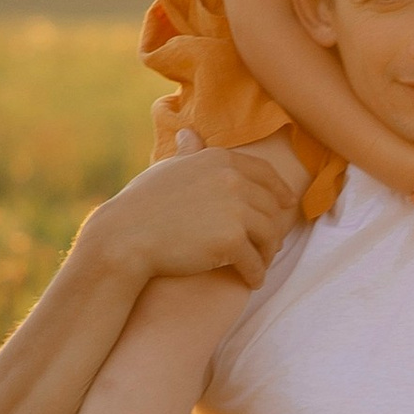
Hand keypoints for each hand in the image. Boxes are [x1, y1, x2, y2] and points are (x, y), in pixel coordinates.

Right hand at [92, 142, 299, 291]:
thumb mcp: (168, 168)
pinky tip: (252, 281)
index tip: (287, 204)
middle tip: (270, 245)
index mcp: (220, 159)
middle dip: (272, 228)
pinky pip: (255, 262)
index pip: (266, 174)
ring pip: (269, 236)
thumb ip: (188, 153)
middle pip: (271, 208)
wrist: (126, 236)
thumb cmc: (142, 203)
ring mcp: (235, 210)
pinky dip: (256, 274)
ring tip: (261, 263)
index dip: (280, 191)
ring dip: (267, 253)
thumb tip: (188, 132)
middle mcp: (233, 180)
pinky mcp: (232, 241)